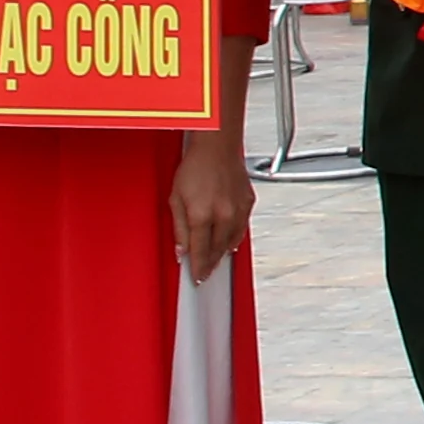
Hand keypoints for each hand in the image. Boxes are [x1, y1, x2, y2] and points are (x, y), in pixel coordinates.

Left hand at [168, 127, 253, 278]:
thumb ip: (178, 228)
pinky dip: (234, 238)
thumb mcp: (175, 198)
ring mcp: (238, 210)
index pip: (200, 251)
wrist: (218, 146)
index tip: (196, 277)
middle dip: (211, 264)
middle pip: (217, 250)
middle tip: (205, 273)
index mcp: (202, 216)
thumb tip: (181, 249)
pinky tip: (229, 241)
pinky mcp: (248, 203)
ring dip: (223, 253)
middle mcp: (223, 216)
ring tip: (216, 261)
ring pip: (232, 241)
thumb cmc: (195, 166)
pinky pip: (242, 228)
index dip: (198, 268)